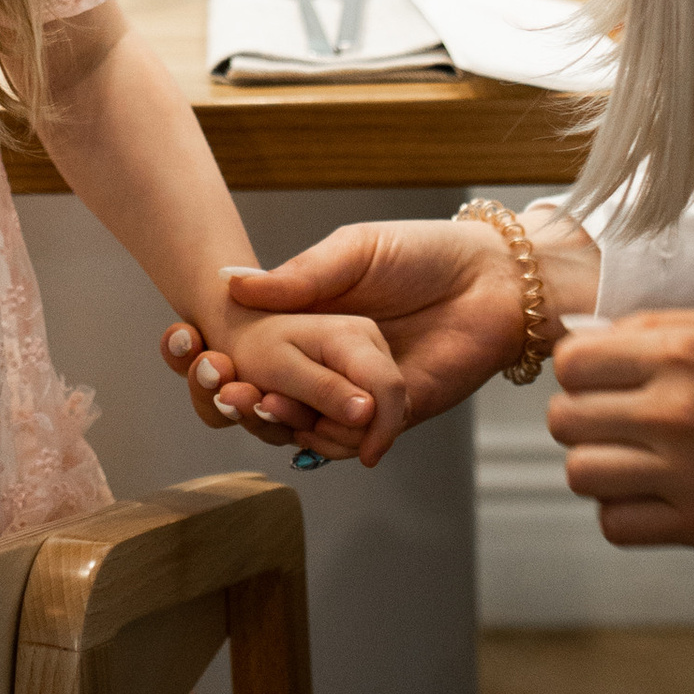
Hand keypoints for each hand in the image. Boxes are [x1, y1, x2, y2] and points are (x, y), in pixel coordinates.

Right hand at [164, 214, 575, 454]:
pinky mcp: (397, 415)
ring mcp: (359, 391)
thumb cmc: (426, 252)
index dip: (220, 356)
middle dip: (241, 399)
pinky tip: (322, 425)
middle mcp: (328, 361)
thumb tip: (231, 284)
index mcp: (309, 318)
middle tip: (230, 391)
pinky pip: (354, 441)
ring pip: (304, 426)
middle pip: (268, 395)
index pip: (250, 348)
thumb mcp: (353, 252)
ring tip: (269, 407)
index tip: (195, 350)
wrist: (498, 280)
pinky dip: (335, 441)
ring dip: (283, 423)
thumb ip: (300, 276)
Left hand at [547, 307, 693, 541]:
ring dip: (597, 466)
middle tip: (612, 420)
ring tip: (630, 459)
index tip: (599, 379)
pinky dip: (622, 512)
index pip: (570, 364)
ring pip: (580, 475)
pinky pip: (616, 525)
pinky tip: (650, 494)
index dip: (578, 371)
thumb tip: (581, 339)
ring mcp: (684, 473)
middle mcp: (671, 413)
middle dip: (581, 418)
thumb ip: (648, 329)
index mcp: (675, 355)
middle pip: (564, 422)